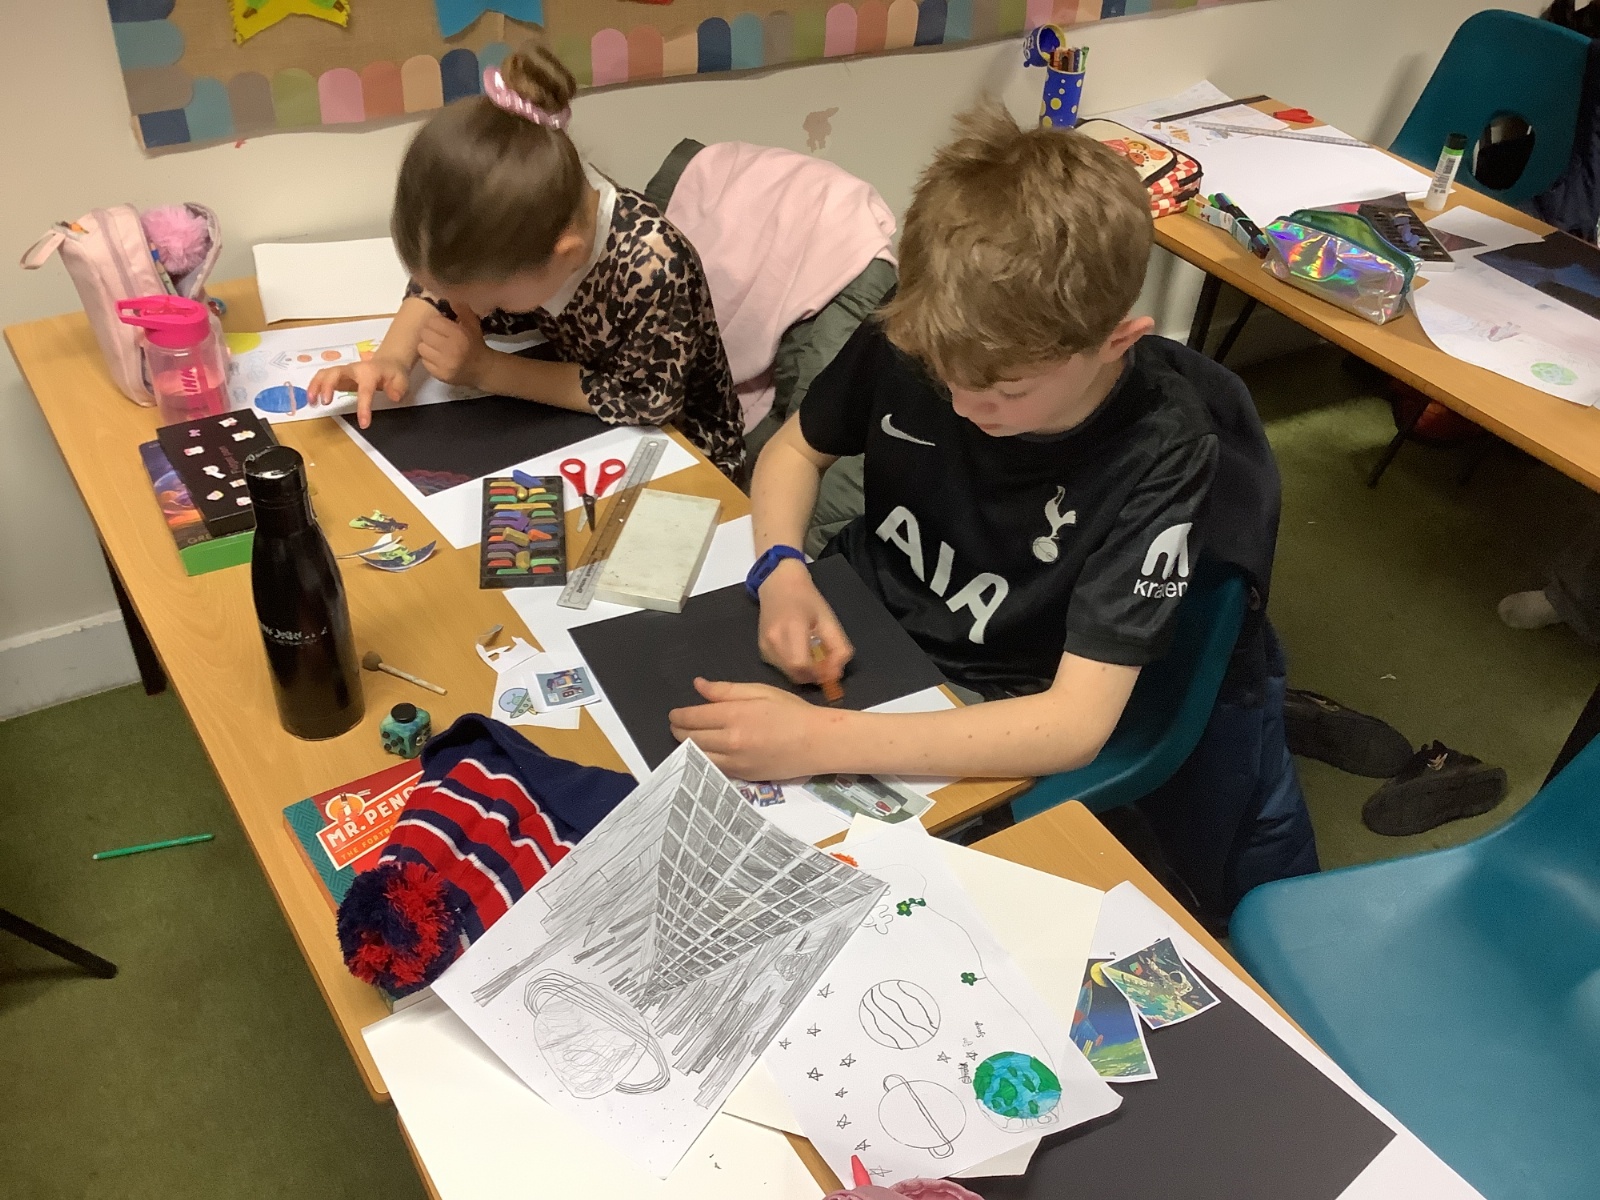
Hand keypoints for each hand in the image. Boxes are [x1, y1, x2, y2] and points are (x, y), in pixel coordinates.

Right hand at [305, 357, 408, 428]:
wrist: (388, 362)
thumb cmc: (393, 373)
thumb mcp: (402, 380)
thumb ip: (398, 388)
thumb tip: (393, 397)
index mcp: (369, 372)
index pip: (364, 389)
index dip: (363, 407)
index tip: (363, 424)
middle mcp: (353, 369)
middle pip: (335, 373)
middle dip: (327, 386)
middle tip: (325, 403)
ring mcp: (343, 372)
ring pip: (324, 374)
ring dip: (315, 386)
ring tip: (311, 402)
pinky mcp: (338, 377)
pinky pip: (322, 379)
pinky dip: (314, 387)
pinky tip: (311, 400)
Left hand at [417, 302, 490, 388]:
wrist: (483, 369)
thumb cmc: (475, 344)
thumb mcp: (472, 324)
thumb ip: (462, 309)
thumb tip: (449, 297)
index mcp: (458, 334)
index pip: (433, 322)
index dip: (436, 323)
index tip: (441, 327)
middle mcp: (451, 349)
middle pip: (424, 334)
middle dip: (429, 334)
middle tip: (437, 337)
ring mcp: (445, 364)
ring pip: (421, 348)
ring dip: (426, 346)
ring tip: (435, 347)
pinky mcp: (440, 375)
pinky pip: (424, 362)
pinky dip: (428, 359)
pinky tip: (437, 358)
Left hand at [669, 679, 831, 780]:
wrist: (817, 743)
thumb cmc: (791, 712)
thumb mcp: (760, 691)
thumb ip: (726, 690)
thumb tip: (698, 686)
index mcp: (734, 714)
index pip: (692, 717)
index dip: (678, 715)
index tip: (674, 714)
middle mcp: (730, 740)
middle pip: (690, 738)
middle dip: (678, 730)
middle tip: (677, 726)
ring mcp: (735, 762)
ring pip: (698, 757)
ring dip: (687, 748)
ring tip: (686, 740)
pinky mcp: (743, 777)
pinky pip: (714, 770)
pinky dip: (703, 761)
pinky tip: (703, 754)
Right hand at [758, 559, 853, 684]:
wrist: (779, 585)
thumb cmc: (807, 600)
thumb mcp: (830, 620)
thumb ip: (838, 648)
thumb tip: (836, 675)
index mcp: (792, 628)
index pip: (801, 665)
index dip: (818, 674)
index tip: (831, 671)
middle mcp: (774, 639)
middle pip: (794, 674)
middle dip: (813, 676)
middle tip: (825, 666)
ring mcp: (765, 645)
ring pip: (788, 673)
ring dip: (804, 672)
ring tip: (814, 657)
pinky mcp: (762, 650)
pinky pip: (781, 668)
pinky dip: (793, 667)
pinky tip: (800, 652)